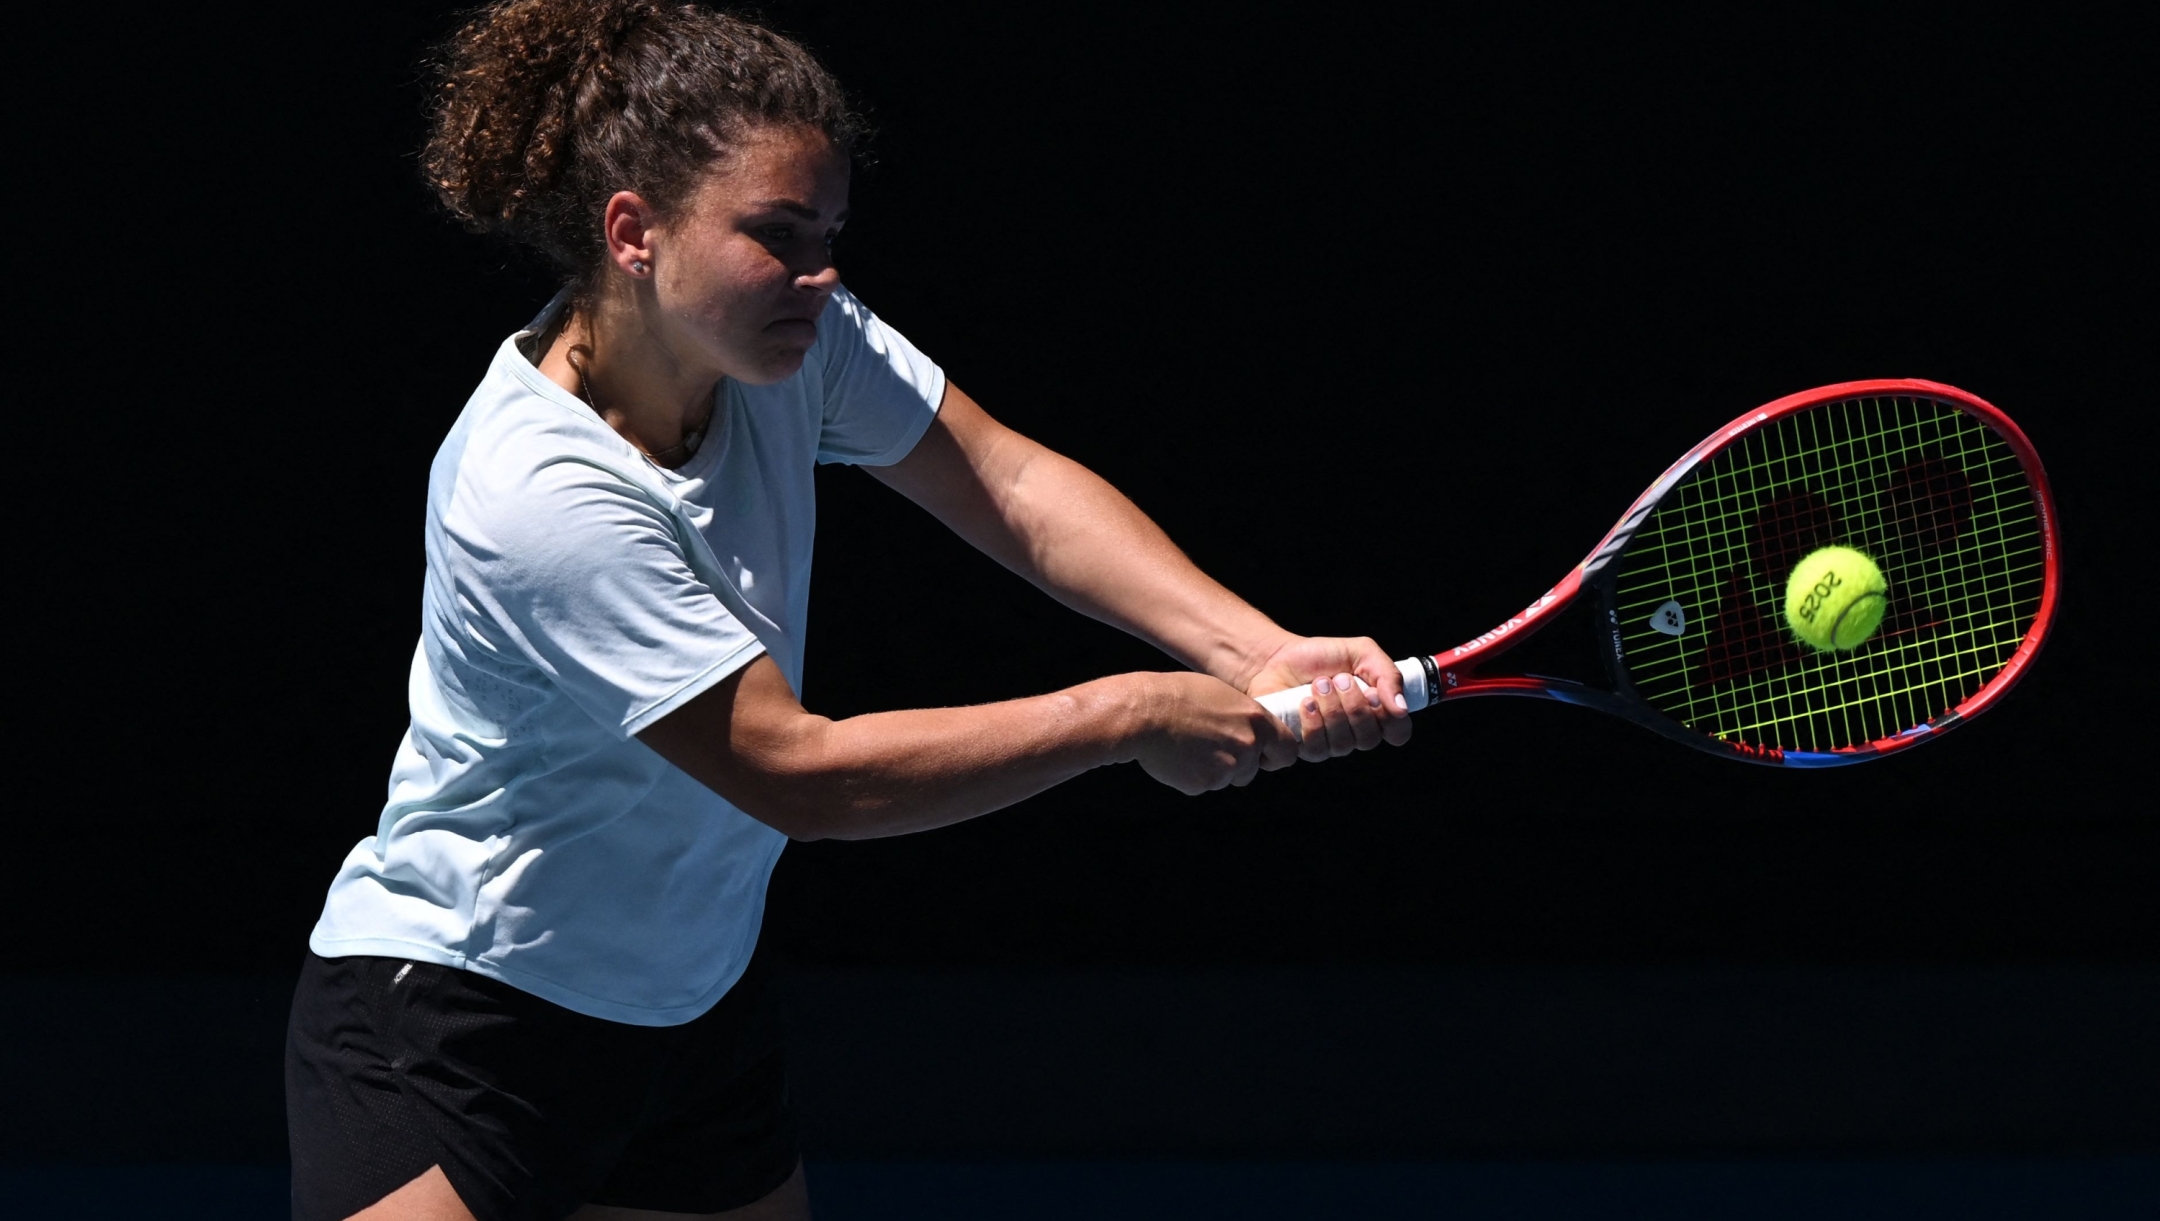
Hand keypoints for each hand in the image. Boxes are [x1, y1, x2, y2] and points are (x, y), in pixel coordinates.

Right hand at [1130, 672, 1298, 794]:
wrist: (1145, 713)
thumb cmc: (1179, 697)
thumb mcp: (1222, 696)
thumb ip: (1244, 719)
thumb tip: (1253, 735)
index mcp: (1256, 720)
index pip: (1287, 749)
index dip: (1276, 755)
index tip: (1266, 756)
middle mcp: (1247, 746)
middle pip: (1253, 768)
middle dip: (1237, 764)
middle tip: (1210, 745)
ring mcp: (1227, 768)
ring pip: (1228, 778)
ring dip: (1215, 769)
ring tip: (1190, 745)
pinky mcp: (1205, 783)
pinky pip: (1205, 785)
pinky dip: (1194, 776)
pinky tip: (1179, 755)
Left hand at [1239, 635, 1414, 762]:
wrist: (1278, 657)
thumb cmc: (1322, 656)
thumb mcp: (1362, 653)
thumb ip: (1387, 675)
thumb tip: (1401, 709)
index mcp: (1375, 712)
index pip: (1398, 733)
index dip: (1390, 720)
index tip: (1373, 694)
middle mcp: (1355, 733)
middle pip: (1369, 739)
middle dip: (1354, 706)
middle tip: (1340, 679)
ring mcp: (1330, 743)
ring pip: (1343, 745)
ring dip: (1332, 711)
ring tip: (1319, 684)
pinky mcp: (1304, 747)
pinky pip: (1318, 749)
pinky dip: (1313, 723)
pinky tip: (1305, 702)